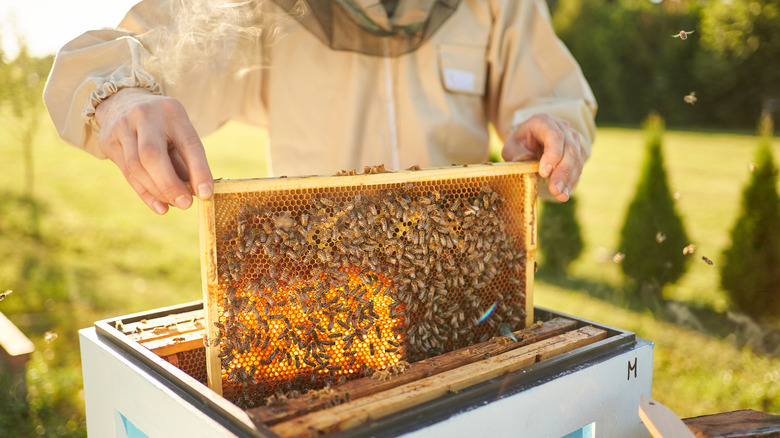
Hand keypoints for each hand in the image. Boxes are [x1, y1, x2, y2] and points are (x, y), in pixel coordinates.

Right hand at [95, 88, 212, 213]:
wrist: (122, 101)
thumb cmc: (162, 124)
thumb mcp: (179, 131)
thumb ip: (186, 160)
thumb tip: (197, 193)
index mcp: (172, 111)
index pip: (188, 143)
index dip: (198, 170)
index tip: (206, 193)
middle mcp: (144, 115)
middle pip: (152, 155)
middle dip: (170, 184)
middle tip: (186, 204)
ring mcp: (122, 127)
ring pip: (136, 166)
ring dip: (157, 191)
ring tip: (174, 204)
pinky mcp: (108, 141)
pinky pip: (127, 173)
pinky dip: (145, 193)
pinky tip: (159, 206)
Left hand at [501, 113, 586, 201]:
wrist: (531, 140)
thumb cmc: (520, 144)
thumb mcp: (511, 148)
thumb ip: (517, 155)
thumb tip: (531, 166)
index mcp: (543, 121)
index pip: (554, 136)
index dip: (552, 155)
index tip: (545, 173)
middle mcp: (562, 127)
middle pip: (569, 149)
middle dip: (562, 172)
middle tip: (555, 190)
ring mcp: (572, 138)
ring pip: (576, 158)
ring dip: (569, 179)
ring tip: (561, 195)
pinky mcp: (578, 150)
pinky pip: (579, 165)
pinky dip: (572, 180)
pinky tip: (564, 193)